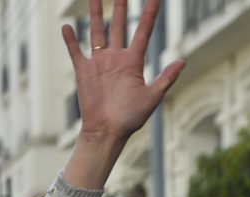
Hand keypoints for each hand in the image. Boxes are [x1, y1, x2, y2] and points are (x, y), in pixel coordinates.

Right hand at [60, 0, 184, 188]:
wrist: (107, 132)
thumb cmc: (130, 119)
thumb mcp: (152, 98)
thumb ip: (165, 78)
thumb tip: (183, 61)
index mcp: (133, 61)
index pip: (143, 31)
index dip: (149, 13)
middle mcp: (116, 58)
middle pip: (119, 25)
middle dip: (121, 6)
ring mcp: (99, 63)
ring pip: (97, 32)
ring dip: (95, 14)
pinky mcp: (83, 71)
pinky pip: (76, 51)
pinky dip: (71, 40)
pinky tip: (67, 26)